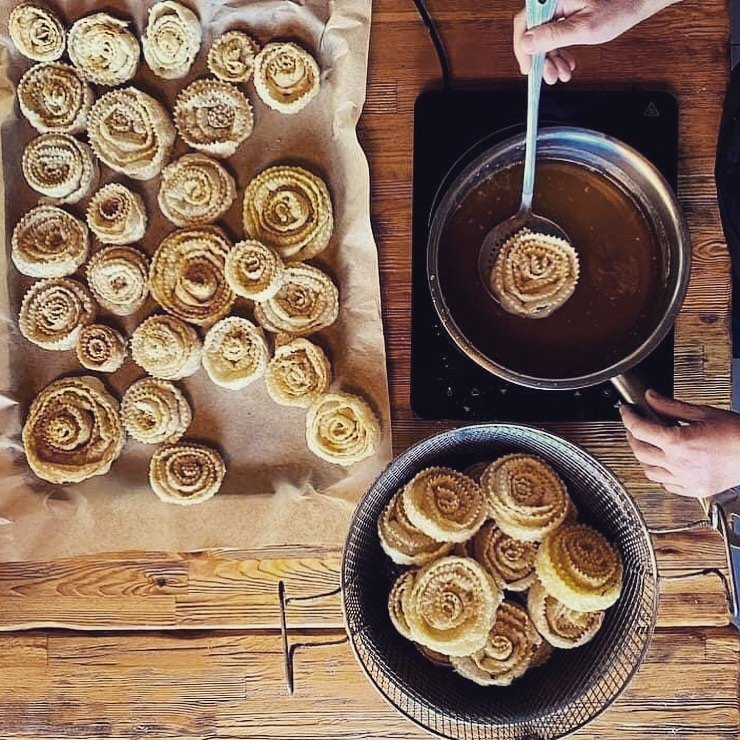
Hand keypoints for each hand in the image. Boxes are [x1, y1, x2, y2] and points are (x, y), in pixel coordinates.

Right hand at [513, 0, 679, 83]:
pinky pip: (554, 35)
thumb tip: (528, 43)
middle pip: (533, 32)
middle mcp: (553, 1)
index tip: (529, 69)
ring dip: (551, 59)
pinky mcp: (566, 13)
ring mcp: (559, 7)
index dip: (523, 49)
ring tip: (563, 73)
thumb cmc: (618, 7)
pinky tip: (568, 62)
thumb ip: (554, 35)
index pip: (524, 23)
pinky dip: (559, 52)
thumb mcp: (585, 28)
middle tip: (552, 77)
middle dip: (542, 59)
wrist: (637, 1)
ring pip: (543, 37)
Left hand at [619, 389, 739, 498]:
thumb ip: (671, 407)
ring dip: (643, 456)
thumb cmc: (738, 433)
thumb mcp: (703, 413)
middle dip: (632, 436)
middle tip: (634, 425)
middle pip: (639, 451)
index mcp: (680, 443)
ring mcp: (687, 480)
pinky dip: (659, 473)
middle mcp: (680, 464)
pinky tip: (663, 463)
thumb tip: (651, 398)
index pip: (640, 430)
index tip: (626, 411)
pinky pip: (666, 484)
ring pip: (649, 471)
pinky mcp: (695, 490)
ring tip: (646, 444)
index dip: (628, 417)